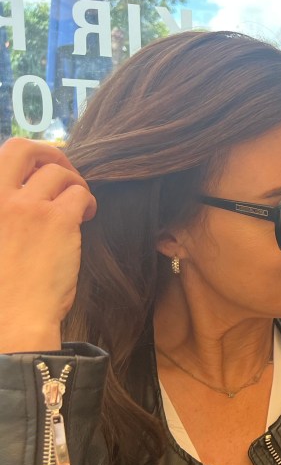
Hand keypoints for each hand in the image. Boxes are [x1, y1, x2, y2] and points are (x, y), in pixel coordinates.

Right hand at [0, 138, 96, 351]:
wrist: (11, 317)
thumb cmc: (0, 289)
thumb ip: (4, 215)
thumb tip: (23, 200)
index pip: (0, 159)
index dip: (22, 160)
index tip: (35, 172)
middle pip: (21, 147)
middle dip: (47, 152)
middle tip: (62, 171)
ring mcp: (27, 205)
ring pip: (59, 172)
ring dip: (73, 184)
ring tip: (77, 206)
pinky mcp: (59, 219)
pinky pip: (80, 194)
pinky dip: (87, 201)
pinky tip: (85, 217)